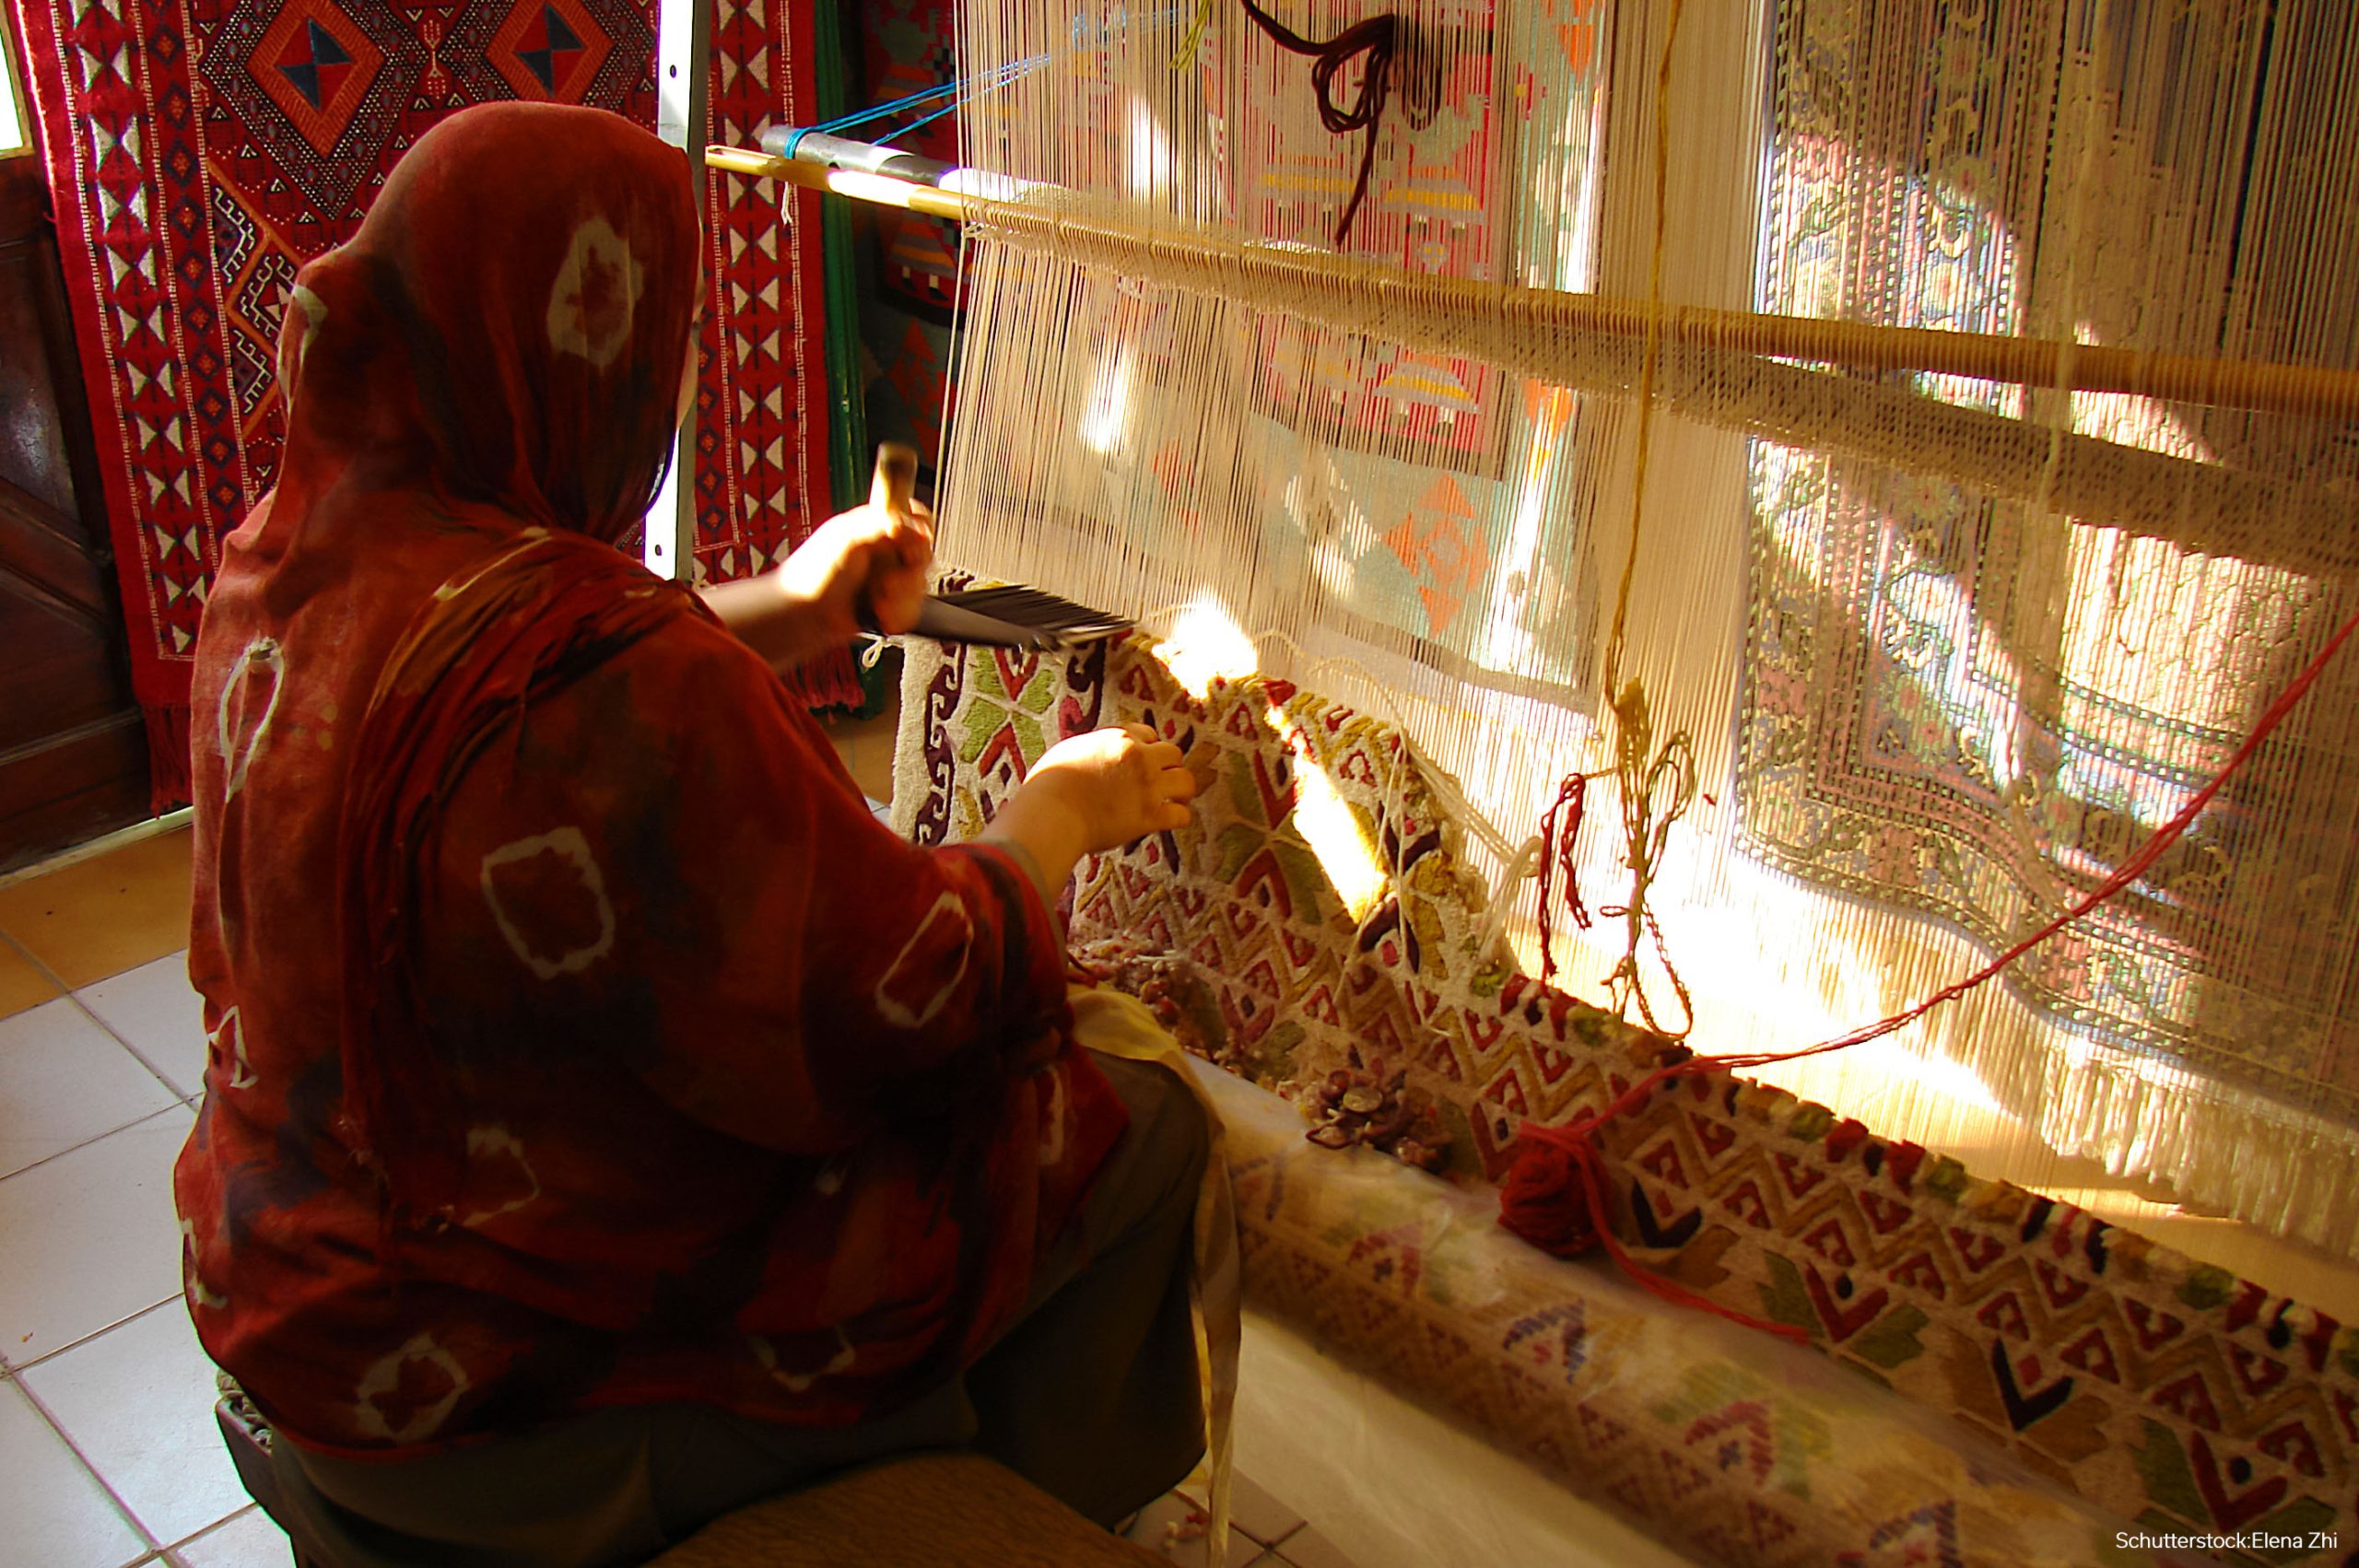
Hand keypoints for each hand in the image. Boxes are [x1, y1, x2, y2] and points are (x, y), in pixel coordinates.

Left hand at [703, 497, 932, 669]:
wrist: (803, 617)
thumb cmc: (814, 575)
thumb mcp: (848, 538)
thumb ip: (883, 524)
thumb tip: (916, 526)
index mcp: (873, 526)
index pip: (914, 517)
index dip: (920, 529)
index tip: (912, 545)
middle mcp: (883, 551)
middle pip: (922, 554)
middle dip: (908, 572)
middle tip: (889, 580)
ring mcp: (888, 579)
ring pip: (918, 585)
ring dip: (900, 598)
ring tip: (876, 600)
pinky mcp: (889, 606)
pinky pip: (911, 610)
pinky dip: (896, 615)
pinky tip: (878, 615)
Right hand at [980, 723, 1197, 902]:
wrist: (1050, 814)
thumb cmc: (1048, 786)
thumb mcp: (1069, 751)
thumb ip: (1091, 749)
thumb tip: (1093, 756)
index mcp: (1118, 738)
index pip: (1148, 734)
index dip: (1148, 749)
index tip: (1143, 762)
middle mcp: (1138, 757)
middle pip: (1173, 754)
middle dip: (1168, 767)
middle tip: (1163, 781)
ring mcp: (1147, 786)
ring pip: (1185, 781)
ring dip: (1182, 790)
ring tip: (1176, 799)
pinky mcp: (1149, 815)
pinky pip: (1182, 814)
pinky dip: (1179, 817)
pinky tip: (1170, 820)